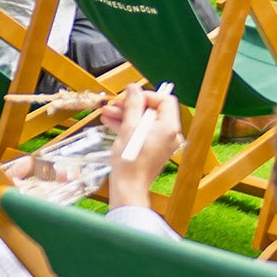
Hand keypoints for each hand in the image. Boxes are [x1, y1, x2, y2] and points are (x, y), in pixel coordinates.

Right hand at [103, 82, 183, 202]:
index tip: (129, 97)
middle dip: (131, 106)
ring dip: (126, 116)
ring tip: (107, 112)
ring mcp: (162, 143)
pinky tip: (111, 122)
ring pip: (145, 122)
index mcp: (169, 127)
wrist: (128, 188)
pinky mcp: (153, 150)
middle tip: (114, 104)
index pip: (164, 100)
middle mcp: (170, 134)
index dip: (146, 96)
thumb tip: (133, 89)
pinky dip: (129, 127)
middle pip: (153, 111)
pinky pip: (143, 133)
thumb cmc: (130, 160)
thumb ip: (133, 105)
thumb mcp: (129, 127)